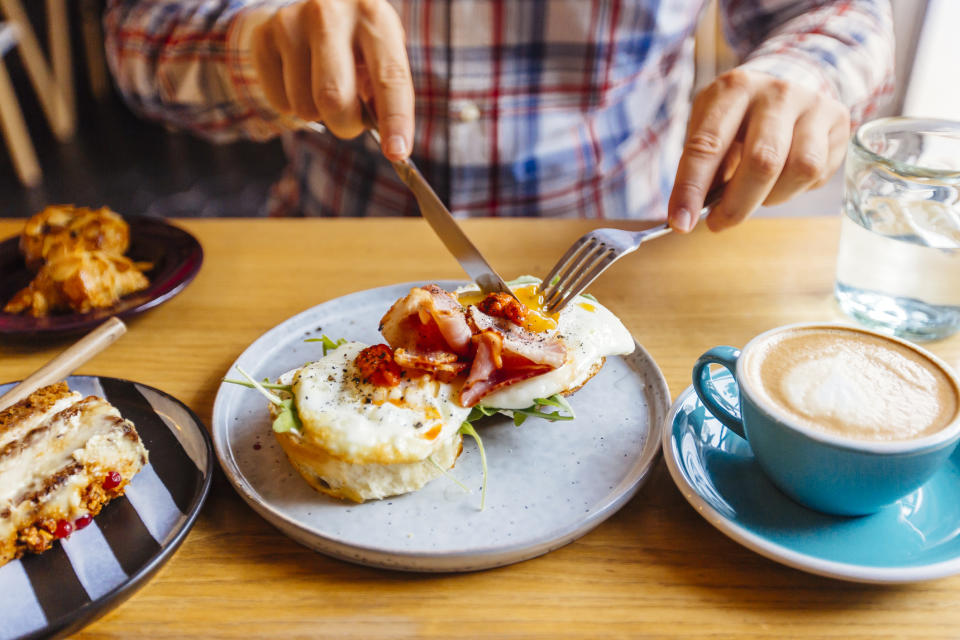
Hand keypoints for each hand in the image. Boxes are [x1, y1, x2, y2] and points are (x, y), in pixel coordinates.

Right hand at [248, 0, 413, 160]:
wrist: (317, 8)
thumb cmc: (359, 43)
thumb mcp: (382, 56)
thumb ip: (386, 96)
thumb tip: (390, 144)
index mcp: (373, 16)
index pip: (388, 77)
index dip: (395, 119)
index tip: (397, 152)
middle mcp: (330, 13)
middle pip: (334, 97)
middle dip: (346, 125)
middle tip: (351, 123)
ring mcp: (291, 22)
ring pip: (304, 106)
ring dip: (318, 115)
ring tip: (324, 89)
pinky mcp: (264, 37)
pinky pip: (280, 103)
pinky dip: (294, 106)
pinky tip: (301, 81)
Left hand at [668, 68, 849, 231]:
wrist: (786, 85)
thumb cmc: (738, 118)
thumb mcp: (711, 128)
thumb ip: (703, 166)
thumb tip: (689, 215)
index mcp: (733, 89)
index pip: (707, 145)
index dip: (691, 188)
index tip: (680, 223)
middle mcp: (776, 92)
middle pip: (762, 162)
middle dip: (736, 206)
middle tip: (719, 224)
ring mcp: (812, 104)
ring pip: (799, 169)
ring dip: (772, 198)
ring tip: (758, 193)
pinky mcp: (837, 121)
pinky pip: (818, 173)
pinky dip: (795, 189)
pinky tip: (782, 180)